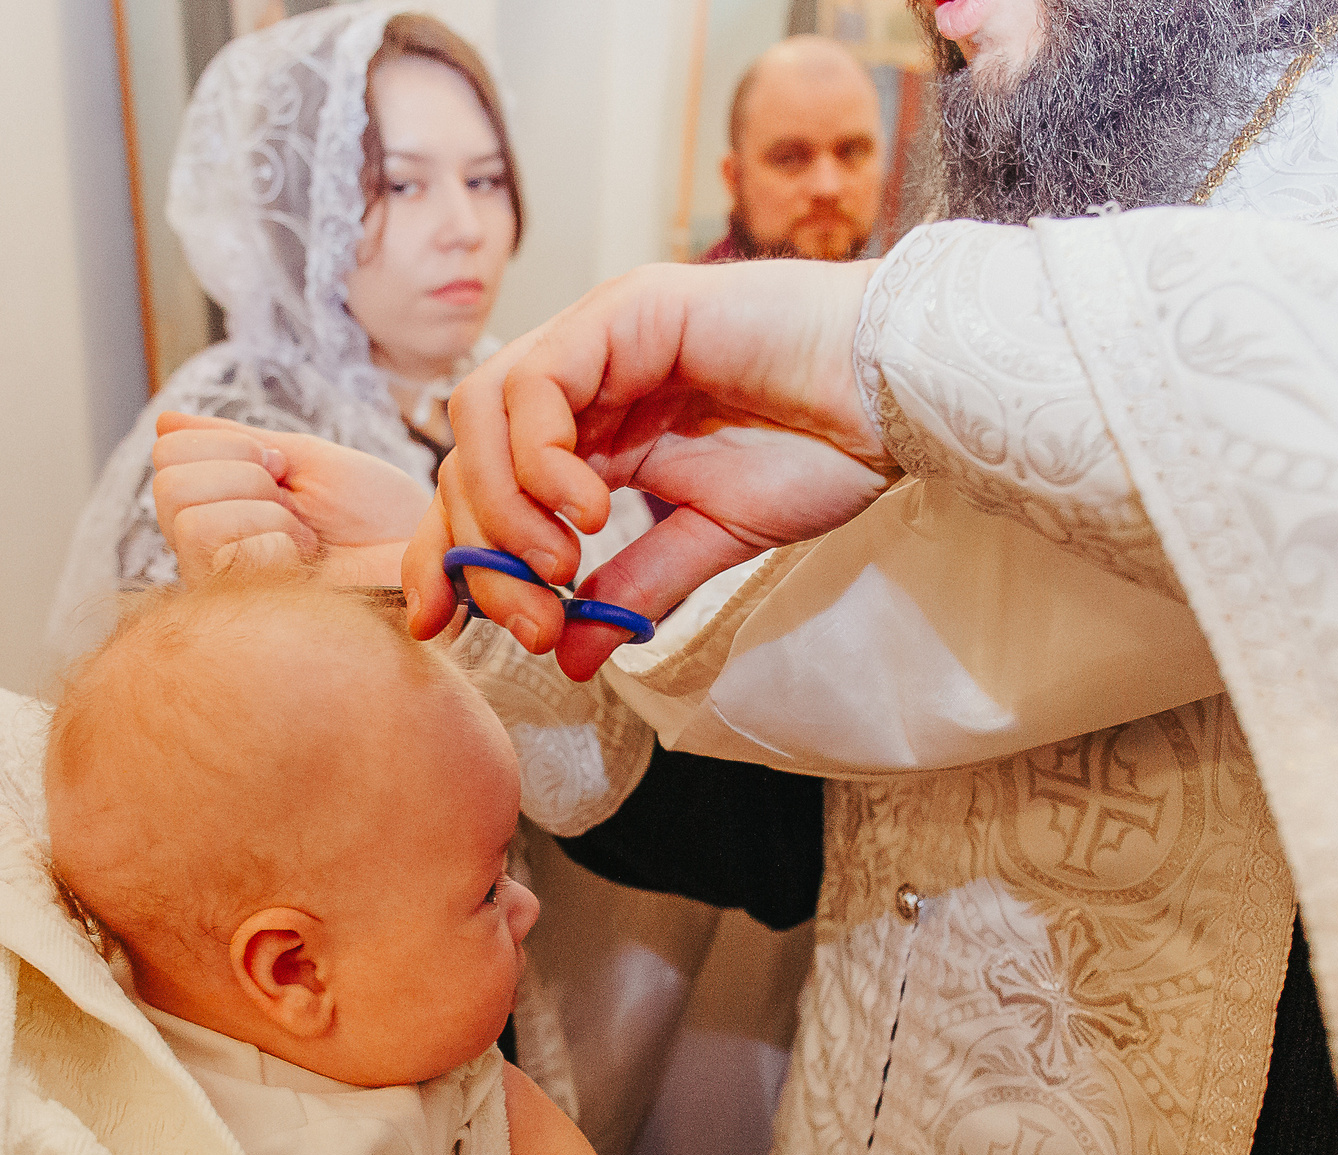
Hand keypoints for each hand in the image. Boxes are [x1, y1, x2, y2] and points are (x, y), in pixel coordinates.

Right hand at [150, 413, 430, 584]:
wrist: (428, 564)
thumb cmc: (378, 521)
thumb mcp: (307, 462)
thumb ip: (237, 442)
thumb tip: (164, 421)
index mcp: (219, 507)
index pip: (168, 453)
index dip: (233, 448)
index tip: (287, 471)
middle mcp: (207, 551)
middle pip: (168, 483)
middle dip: (246, 478)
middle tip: (297, 510)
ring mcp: (218, 585)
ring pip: (189, 518)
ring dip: (264, 516)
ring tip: (305, 542)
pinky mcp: (237, 613)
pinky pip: (221, 551)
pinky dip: (274, 546)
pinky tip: (305, 568)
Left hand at [402, 259, 896, 679]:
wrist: (898, 401)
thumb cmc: (824, 451)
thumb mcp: (712, 540)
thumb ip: (634, 588)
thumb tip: (573, 658)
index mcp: (595, 432)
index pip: (482, 489)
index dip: (450, 554)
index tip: (439, 625)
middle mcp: (582, 381)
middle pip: (465, 458)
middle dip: (481, 553)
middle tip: (533, 622)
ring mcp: (597, 339)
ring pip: (481, 414)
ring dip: (504, 506)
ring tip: (562, 567)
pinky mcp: (623, 312)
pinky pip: (535, 383)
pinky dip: (541, 457)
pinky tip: (589, 509)